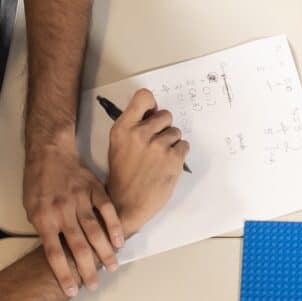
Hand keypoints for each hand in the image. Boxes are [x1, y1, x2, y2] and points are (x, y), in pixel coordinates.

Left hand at [24, 147, 122, 297]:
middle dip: (87, 269)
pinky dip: (114, 226)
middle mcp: (63, 212)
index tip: (71, 290)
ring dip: (105, 252)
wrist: (49, 152)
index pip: (54, 253)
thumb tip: (58, 249)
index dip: (63, 274)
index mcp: (44, 219)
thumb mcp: (30, 208)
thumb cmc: (37, 182)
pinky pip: (107, 210)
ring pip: (95, 231)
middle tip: (95, 285)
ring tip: (112, 267)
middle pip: (78, 247)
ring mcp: (80, 200)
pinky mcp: (94, 190)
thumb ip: (44, 228)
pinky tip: (120, 241)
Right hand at [102, 88, 187, 231]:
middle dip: (164, 127)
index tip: (151, 115)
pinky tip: (167, 165)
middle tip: (156, 144)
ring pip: (176, 132)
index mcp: (123, 128)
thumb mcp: (117, 145)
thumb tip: (154, 114)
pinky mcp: (173, 159)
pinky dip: (179, 154)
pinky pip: (184, 146)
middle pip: (166, 114)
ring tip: (159, 159)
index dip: (152, 105)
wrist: (125, 203)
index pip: (144, 96)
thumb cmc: (122, 175)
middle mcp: (140, 133)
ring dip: (171, 143)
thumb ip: (133, 128)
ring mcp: (158, 146)